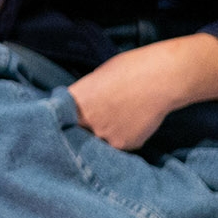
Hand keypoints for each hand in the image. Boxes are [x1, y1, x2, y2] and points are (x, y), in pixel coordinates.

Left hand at [67, 34, 217, 151]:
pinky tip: (129, 125)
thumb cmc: (127, 70)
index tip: (60, 128)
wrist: (160, 78)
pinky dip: (119, 140)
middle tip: (88, 129)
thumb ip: (79, 99)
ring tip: (114, 123)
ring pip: (96, 145)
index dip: (59, 125)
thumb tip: (70, 111)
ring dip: (100, 140)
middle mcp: (86, 123)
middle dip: (78, 136)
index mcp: (74, 104)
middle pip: (75, 137)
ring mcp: (106, 137)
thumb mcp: (93, 79)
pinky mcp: (125, 145)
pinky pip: (117, 147)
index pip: (57, 121)